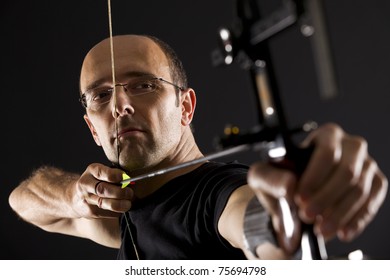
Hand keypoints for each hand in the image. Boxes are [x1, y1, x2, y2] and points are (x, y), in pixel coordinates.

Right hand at [71, 163, 133, 218]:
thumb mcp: (101, 172)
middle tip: (130, 193)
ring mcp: (87, 199)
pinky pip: (107, 213)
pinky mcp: (91, 212)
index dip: (116, 175)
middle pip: (103, 190)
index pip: (102, 172)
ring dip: (121, 204)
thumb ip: (113, 173)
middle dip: (120, 192)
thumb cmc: (96, 181)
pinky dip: (118, 211)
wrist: (75, 197)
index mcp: (91, 171)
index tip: (127, 177)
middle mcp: (86, 185)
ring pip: (105, 204)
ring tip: (128, 203)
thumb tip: (130, 179)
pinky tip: (122, 207)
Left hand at [247, 123, 387, 252]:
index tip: (299, 199)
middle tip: (307, 217)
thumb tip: (289, 185)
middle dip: (326, 198)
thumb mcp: (264, 177)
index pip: (327, 152)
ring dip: (340, 214)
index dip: (314, 177)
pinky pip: (371, 202)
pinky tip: (341, 232)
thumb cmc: (279, 180)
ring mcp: (366, 164)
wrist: (292, 198)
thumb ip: (272, 178)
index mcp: (325, 135)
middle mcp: (350, 146)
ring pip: (360, 190)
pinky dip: (356, 220)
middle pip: (348, 171)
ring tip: (320, 230)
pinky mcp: (375, 184)